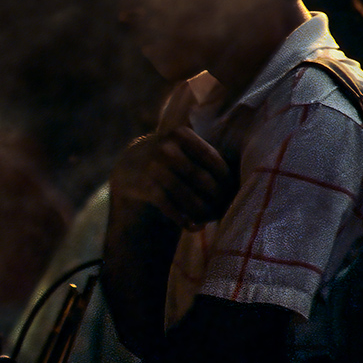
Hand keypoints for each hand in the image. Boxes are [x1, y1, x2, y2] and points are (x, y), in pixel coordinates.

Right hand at [108, 127, 234, 229]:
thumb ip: (205, 156)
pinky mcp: (144, 186)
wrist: (128, 165)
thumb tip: (234, 186)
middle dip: (216, 198)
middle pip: (201, 178)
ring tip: (209, 220)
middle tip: (223, 209)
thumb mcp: (182, 145)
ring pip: (186, 195)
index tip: (233, 192)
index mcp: (181, 134)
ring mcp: (153, 167)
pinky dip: (182, 219)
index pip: (212, 158)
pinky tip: (192, 227)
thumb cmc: (168, 158)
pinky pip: (169, 207)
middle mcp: (166, 148)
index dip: (226, 178)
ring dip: (201, 211)